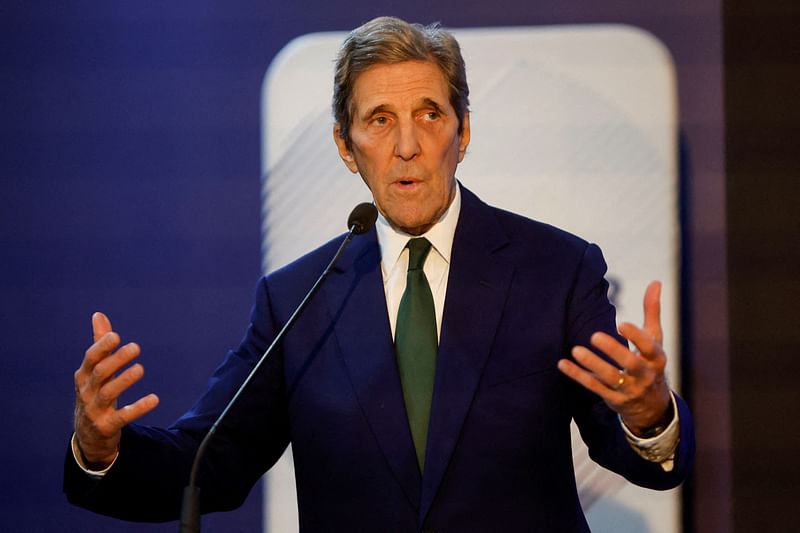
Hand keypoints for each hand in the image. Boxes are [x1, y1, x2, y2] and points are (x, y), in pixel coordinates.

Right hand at [73, 312, 158, 467]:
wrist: (88, 435)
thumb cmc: (94, 394)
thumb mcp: (95, 371)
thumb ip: (100, 344)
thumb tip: (98, 314)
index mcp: (83, 376)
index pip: (90, 358)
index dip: (101, 347)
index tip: (116, 336)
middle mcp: (86, 392)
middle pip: (100, 373)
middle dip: (116, 360)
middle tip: (136, 347)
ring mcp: (94, 410)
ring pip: (108, 393)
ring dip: (124, 380)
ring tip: (140, 368)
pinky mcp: (106, 427)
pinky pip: (122, 417)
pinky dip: (138, 408)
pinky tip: (154, 399)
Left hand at [557, 281, 671, 435]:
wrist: (652, 406)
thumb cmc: (650, 363)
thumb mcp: (655, 339)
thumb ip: (652, 311)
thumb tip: (656, 282)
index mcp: (656, 358)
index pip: (649, 347)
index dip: (637, 336)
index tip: (621, 324)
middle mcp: (644, 375)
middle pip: (630, 363)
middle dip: (613, 350)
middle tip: (594, 336)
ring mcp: (628, 389)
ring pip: (609, 378)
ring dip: (592, 364)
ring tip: (576, 350)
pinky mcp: (613, 399)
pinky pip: (594, 388)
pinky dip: (578, 376)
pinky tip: (563, 364)